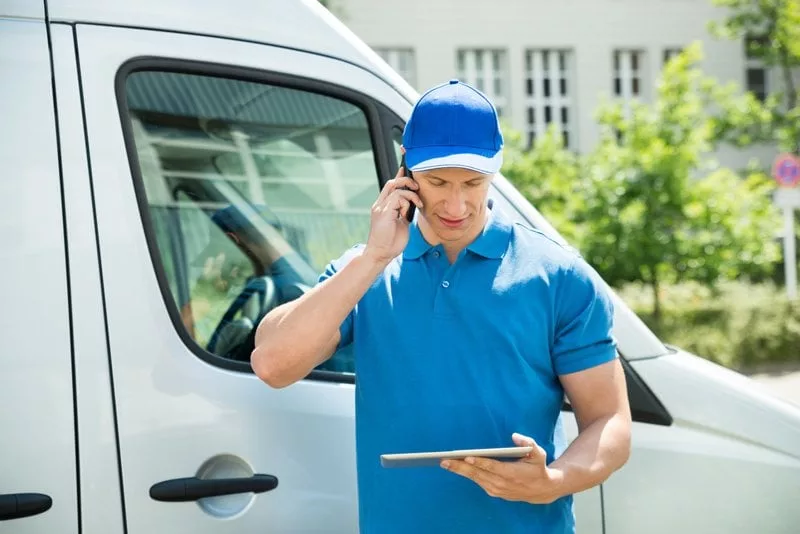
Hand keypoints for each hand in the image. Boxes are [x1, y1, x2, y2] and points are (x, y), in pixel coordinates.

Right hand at [363, 166, 422, 263]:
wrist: (381, 254)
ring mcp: (380, 208)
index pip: (390, 187)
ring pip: (396, 188)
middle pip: (392, 183)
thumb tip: (412, 205)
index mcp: (383, 207)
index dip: (398, 177)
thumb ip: (404, 213)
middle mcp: (380, 205)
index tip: (405, 169)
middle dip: (406, 180)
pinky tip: (409, 211)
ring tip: (417, 204)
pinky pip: (397, 197)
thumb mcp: (401, 224)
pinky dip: (406, 202)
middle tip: (417, 187)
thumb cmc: (391, 242)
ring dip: (410, 194)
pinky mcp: (383, 212)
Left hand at [440, 433, 564, 504]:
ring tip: (445, 463)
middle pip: (478, 473)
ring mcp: (497, 489)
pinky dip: (467, 475)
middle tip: (445, 460)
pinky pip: (478, 482)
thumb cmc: (538, 468)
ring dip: (459, 471)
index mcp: (511, 473)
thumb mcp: (539, 454)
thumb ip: (528, 443)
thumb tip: (514, 436)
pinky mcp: (494, 492)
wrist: (541, 491)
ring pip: (475, 478)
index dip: (479, 462)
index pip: (492, 466)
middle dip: (460, 466)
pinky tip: (456, 467)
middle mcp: (502, 483)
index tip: (466, 456)